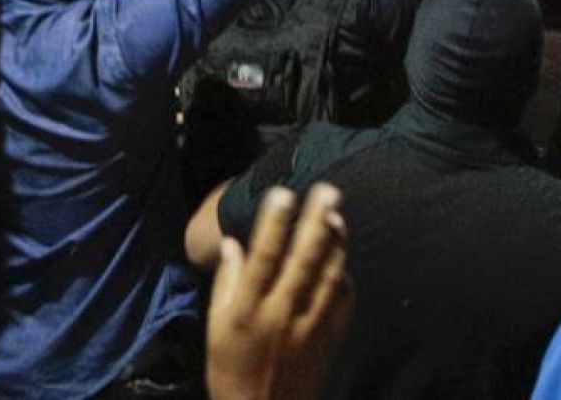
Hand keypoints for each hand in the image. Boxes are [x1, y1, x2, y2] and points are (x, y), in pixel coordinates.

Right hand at [206, 183, 353, 399]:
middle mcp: (281, 313)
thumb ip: (226, 284)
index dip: (275, 223)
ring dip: (336, 242)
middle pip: (303, 258)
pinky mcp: (329, 339)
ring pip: (328, 275)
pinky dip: (344, 277)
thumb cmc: (231, 370)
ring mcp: (309, 326)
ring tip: (339, 214)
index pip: (264, 257)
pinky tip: (344, 258)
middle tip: (328, 189)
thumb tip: (233, 244)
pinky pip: (342, 302)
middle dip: (316, 221)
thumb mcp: (216, 329)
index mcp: (248, 310)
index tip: (283, 192)